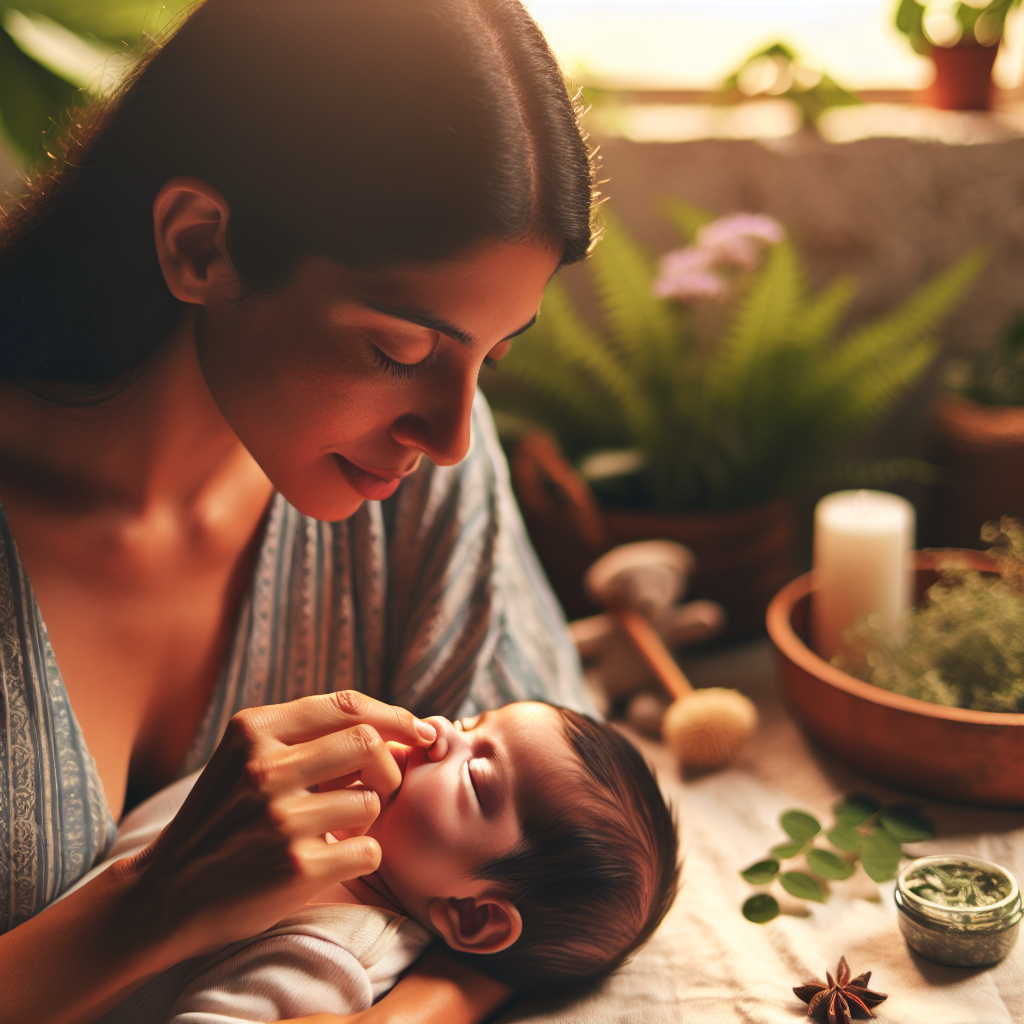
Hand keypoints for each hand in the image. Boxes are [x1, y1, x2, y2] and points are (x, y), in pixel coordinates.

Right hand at [113, 690, 436, 959]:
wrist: (165, 894)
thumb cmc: (221, 819)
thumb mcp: (244, 757)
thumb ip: (302, 736)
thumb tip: (392, 725)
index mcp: (253, 729)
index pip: (346, 704)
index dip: (394, 714)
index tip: (420, 730)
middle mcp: (265, 767)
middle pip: (368, 742)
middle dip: (388, 765)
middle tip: (380, 785)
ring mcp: (280, 818)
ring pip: (371, 799)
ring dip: (366, 816)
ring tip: (336, 827)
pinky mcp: (295, 867)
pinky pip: (368, 849)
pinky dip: (361, 854)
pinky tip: (332, 858)